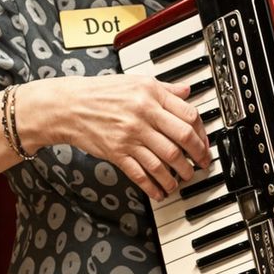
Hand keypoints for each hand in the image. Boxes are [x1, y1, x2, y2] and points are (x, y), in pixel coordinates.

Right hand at [26, 74, 211, 200]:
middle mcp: (143, 115)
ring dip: (178, 174)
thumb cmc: (101, 93)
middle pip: (181, 140)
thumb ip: (164, 88)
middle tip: (202, 164)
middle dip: (197, 156)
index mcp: (151, 95)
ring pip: (164, 160)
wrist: (69, 106)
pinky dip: (153, 186)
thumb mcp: (136, 81)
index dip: (202, 133)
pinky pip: (141, 174)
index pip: (188, 115)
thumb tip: (186, 92)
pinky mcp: (117, 153)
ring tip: (183, 179)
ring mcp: (130, 136)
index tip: (204, 143)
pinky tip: (160, 192)